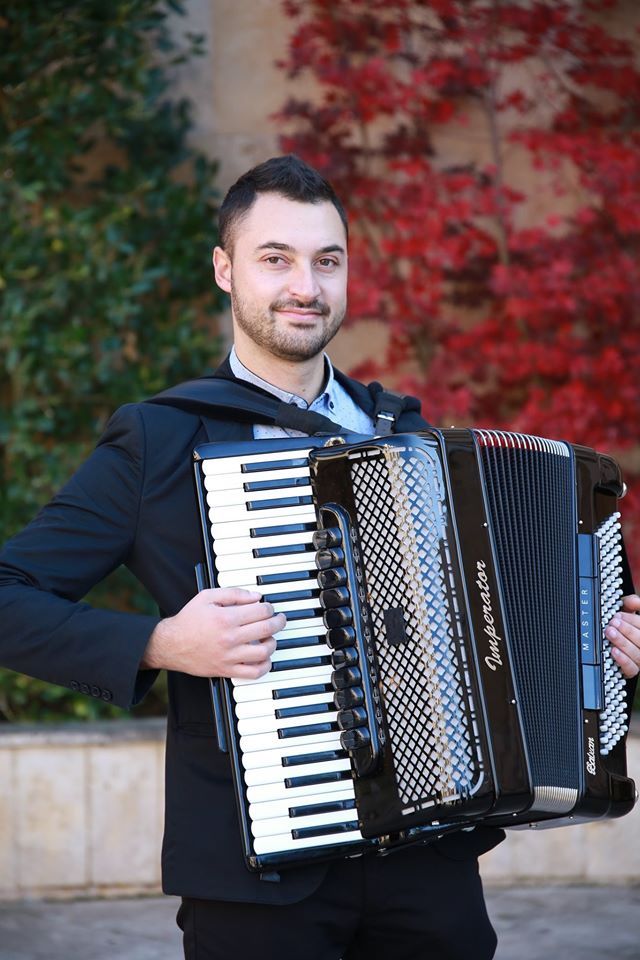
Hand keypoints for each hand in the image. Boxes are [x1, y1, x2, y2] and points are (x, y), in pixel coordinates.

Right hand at [142, 588, 285, 679]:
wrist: (171, 645)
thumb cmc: (188, 620)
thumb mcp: (207, 597)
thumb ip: (233, 593)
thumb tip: (255, 596)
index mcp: (226, 618)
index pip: (260, 611)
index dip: (269, 607)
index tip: (268, 607)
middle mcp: (230, 637)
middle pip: (266, 629)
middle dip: (278, 622)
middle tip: (279, 619)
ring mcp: (229, 656)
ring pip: (264, 652)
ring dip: (272, 643)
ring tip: (270, 638)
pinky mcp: (227, 670)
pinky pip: (253, 673)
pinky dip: (264, 666)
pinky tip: (264, 658)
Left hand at [605, 594, 639, 678]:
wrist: (622, 648)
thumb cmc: (627, 627)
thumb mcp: (629, 613)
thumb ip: (632, 604)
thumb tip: (633, 601)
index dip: (632, 620)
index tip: (617, 615)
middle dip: (627, 630)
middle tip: (613, 623)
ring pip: (637, 654)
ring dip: (622, 642)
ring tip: (610, 632)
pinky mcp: (634, 670)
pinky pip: (631, 668)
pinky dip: (623, 660)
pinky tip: (613, 651)